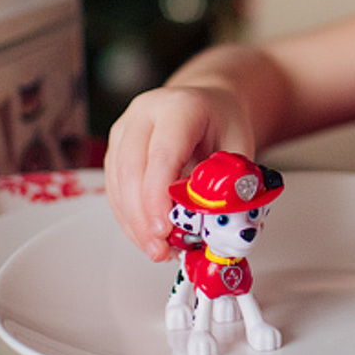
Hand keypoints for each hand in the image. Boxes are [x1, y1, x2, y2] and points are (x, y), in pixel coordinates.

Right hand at [104, 84, 253, 261]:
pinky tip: (147, 236)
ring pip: (117, 182)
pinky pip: (114, 189)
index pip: (163, 153)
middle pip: (131, 169)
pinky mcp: (116, 150)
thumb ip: (229, 185)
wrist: (209, 105)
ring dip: (134, 222)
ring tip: (157, 250)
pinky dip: (129, 217)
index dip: (159, 195)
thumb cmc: (223, 124)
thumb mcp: (239, 149)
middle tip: (159, 248)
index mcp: (180, 107)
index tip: (164, 229)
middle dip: (142, 216)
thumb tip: (215, 228)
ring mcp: (125, 130)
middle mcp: (145, 114)